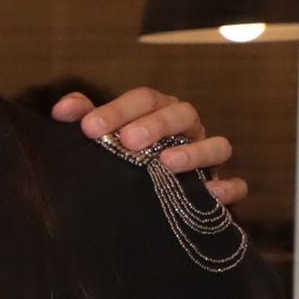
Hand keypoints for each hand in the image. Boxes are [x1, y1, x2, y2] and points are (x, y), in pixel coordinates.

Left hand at [47, 85, 249, 212]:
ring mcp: (206, 157)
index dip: (118, 110)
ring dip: (195, 152)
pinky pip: (235, 185)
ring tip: (166, 162)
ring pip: (217, 145)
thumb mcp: (102, 137)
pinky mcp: (219, 187)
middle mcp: (185, 130)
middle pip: (181, 114)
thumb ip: (84, 118)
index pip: (144, 99)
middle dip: (156, 124)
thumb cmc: (120, 159)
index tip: (89, 128)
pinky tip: (209, 194)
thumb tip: (63, 110)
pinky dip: (227, 187)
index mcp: (157, 112)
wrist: (137, 200)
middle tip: (127, 141)